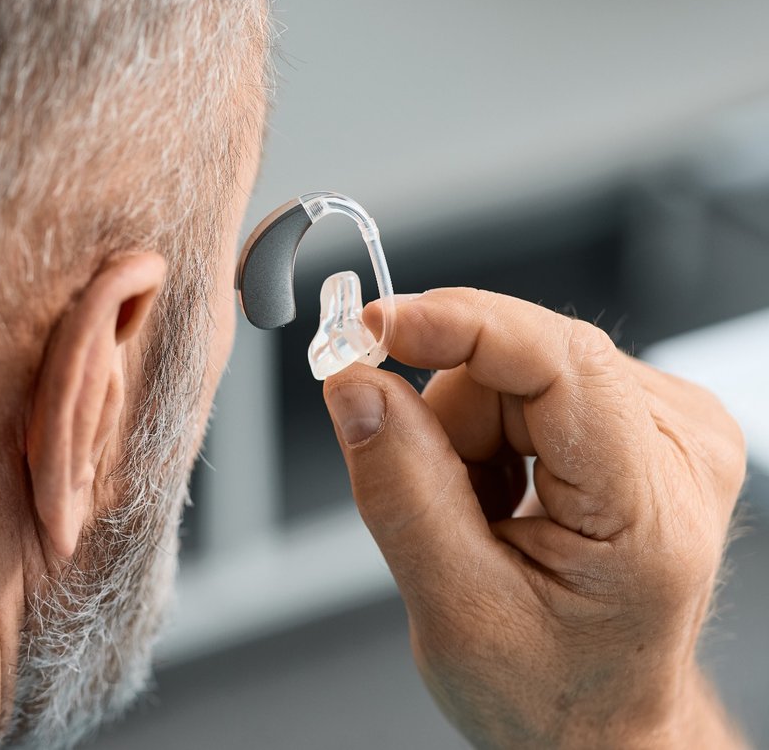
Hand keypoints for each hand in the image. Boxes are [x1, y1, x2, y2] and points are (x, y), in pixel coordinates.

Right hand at [324, 288, 747, 748]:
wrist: (602, 718)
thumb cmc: (552, 690)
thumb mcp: (455, 611)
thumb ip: (401, 493)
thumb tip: (356, 389)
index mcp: (648, 507)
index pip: (560, 362)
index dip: (457, 325)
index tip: (371, 329)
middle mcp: (680, 445)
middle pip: (521, 362)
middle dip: (447, 418)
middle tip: (433, 498)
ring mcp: (668, 426)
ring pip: (513, 368)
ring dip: (464, 432)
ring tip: (477, 517)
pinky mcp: (639, 418)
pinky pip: (527, 382)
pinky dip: (486, 433)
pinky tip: (499, 497)